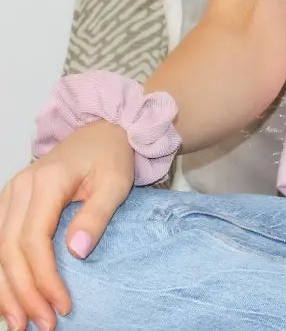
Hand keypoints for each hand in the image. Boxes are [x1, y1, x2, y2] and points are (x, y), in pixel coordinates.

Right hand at [0, 122, 132, 330]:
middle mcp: (20, 188)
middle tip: (40, 324)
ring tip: (19, 322)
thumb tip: (77, 251)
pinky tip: (8, 298)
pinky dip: (1, 272)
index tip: (61, 306)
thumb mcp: (117, 181)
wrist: (104, 131)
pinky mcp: (10, 203)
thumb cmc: (112, 156)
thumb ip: (98, 214)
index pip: (34, 241)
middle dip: (23, 292)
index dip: (44, 278)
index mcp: (46, 182)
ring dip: (5, 289)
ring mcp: (11, 194)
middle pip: (9, 250)